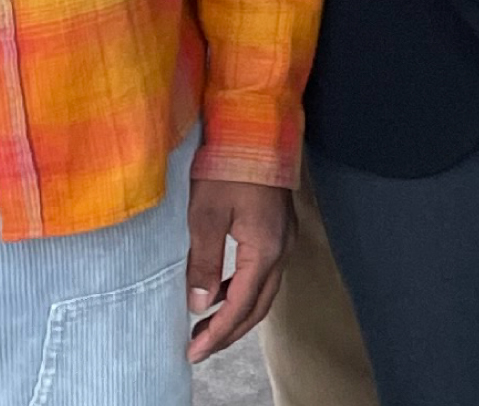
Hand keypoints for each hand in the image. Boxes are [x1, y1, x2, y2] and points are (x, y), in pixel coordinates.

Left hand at [185, 179, 293, 362]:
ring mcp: (284, 237)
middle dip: (230, 332)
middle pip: (260, 305)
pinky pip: (265, 272)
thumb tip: (200, 304)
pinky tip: (223, 290)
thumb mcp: (206, 214)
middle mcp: (282, 248)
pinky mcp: (278, 228)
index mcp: (265, 248)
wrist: (256, 126)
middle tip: (200, 349)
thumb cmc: (229, 165)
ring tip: (207, 326)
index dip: (218, 333)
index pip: (242, 305)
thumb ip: (204, 262)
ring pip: (265, 290)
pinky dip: (244, 290)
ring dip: (238, 312)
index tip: (194, 352)